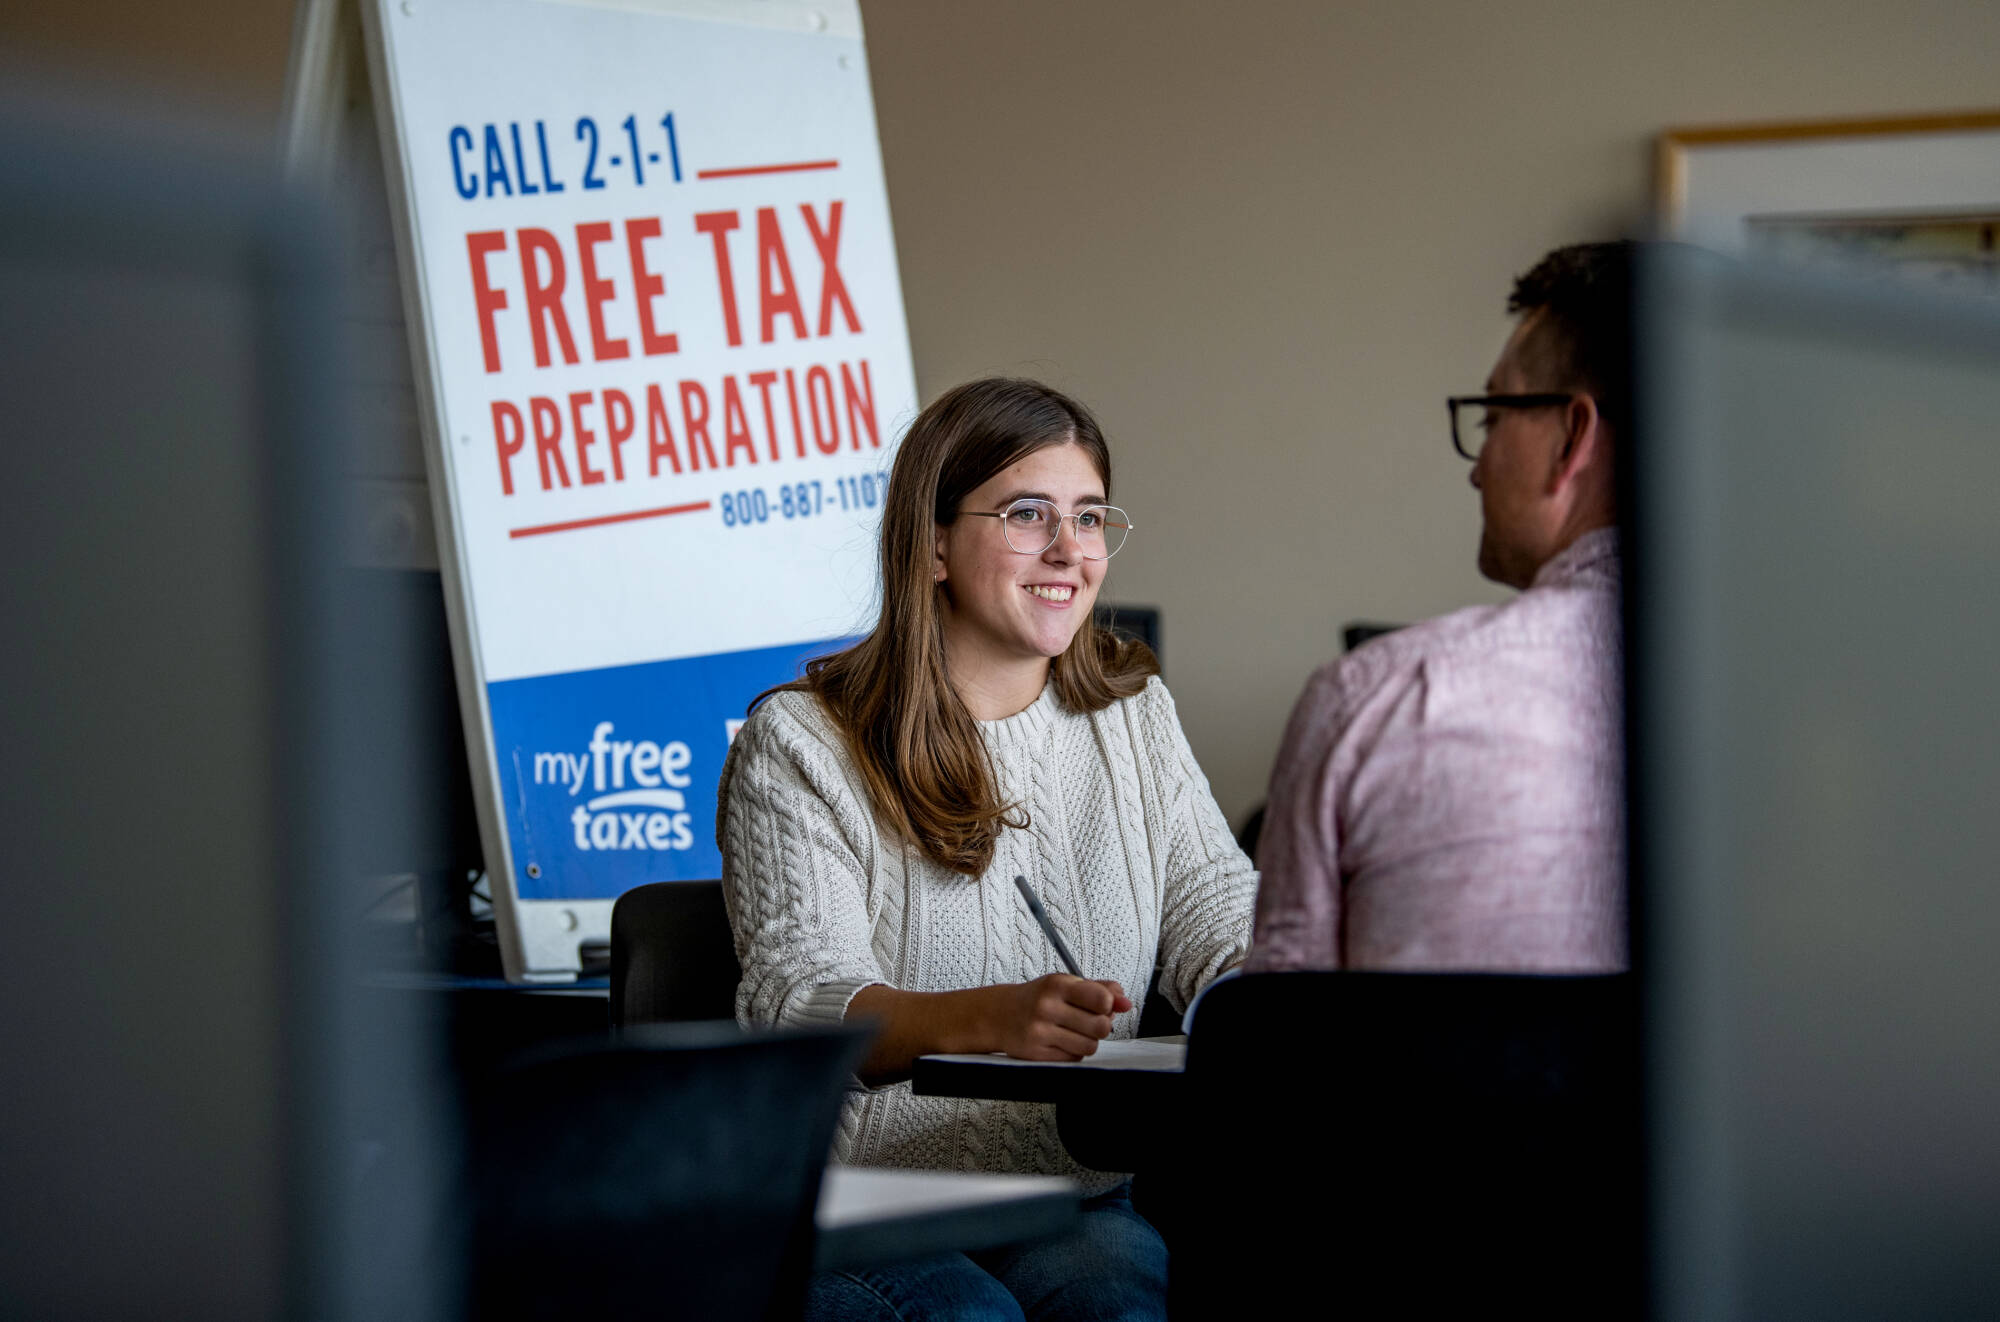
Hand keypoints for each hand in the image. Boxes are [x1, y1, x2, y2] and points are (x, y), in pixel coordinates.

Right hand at [984, 973, 1132, 1060]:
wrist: (999, 1015)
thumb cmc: (1040, 997)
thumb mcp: (1066, 984)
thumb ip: (1100, 989)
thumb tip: (1127, 1003)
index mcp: (1057, 985)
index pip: (1101, 999)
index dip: (1108, 1005)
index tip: (1101, 1005)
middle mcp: (1046, 1007)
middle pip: (1100, 1027)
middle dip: (1101, 1026)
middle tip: (1089, 1021)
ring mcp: (1039, 1032)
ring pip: (1089, 1046)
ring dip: (1088, 1041)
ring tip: (1074, 1031)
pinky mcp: (1036, 1054)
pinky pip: (1074, 1059)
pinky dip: (1073, 1052)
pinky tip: (1061, 1041)